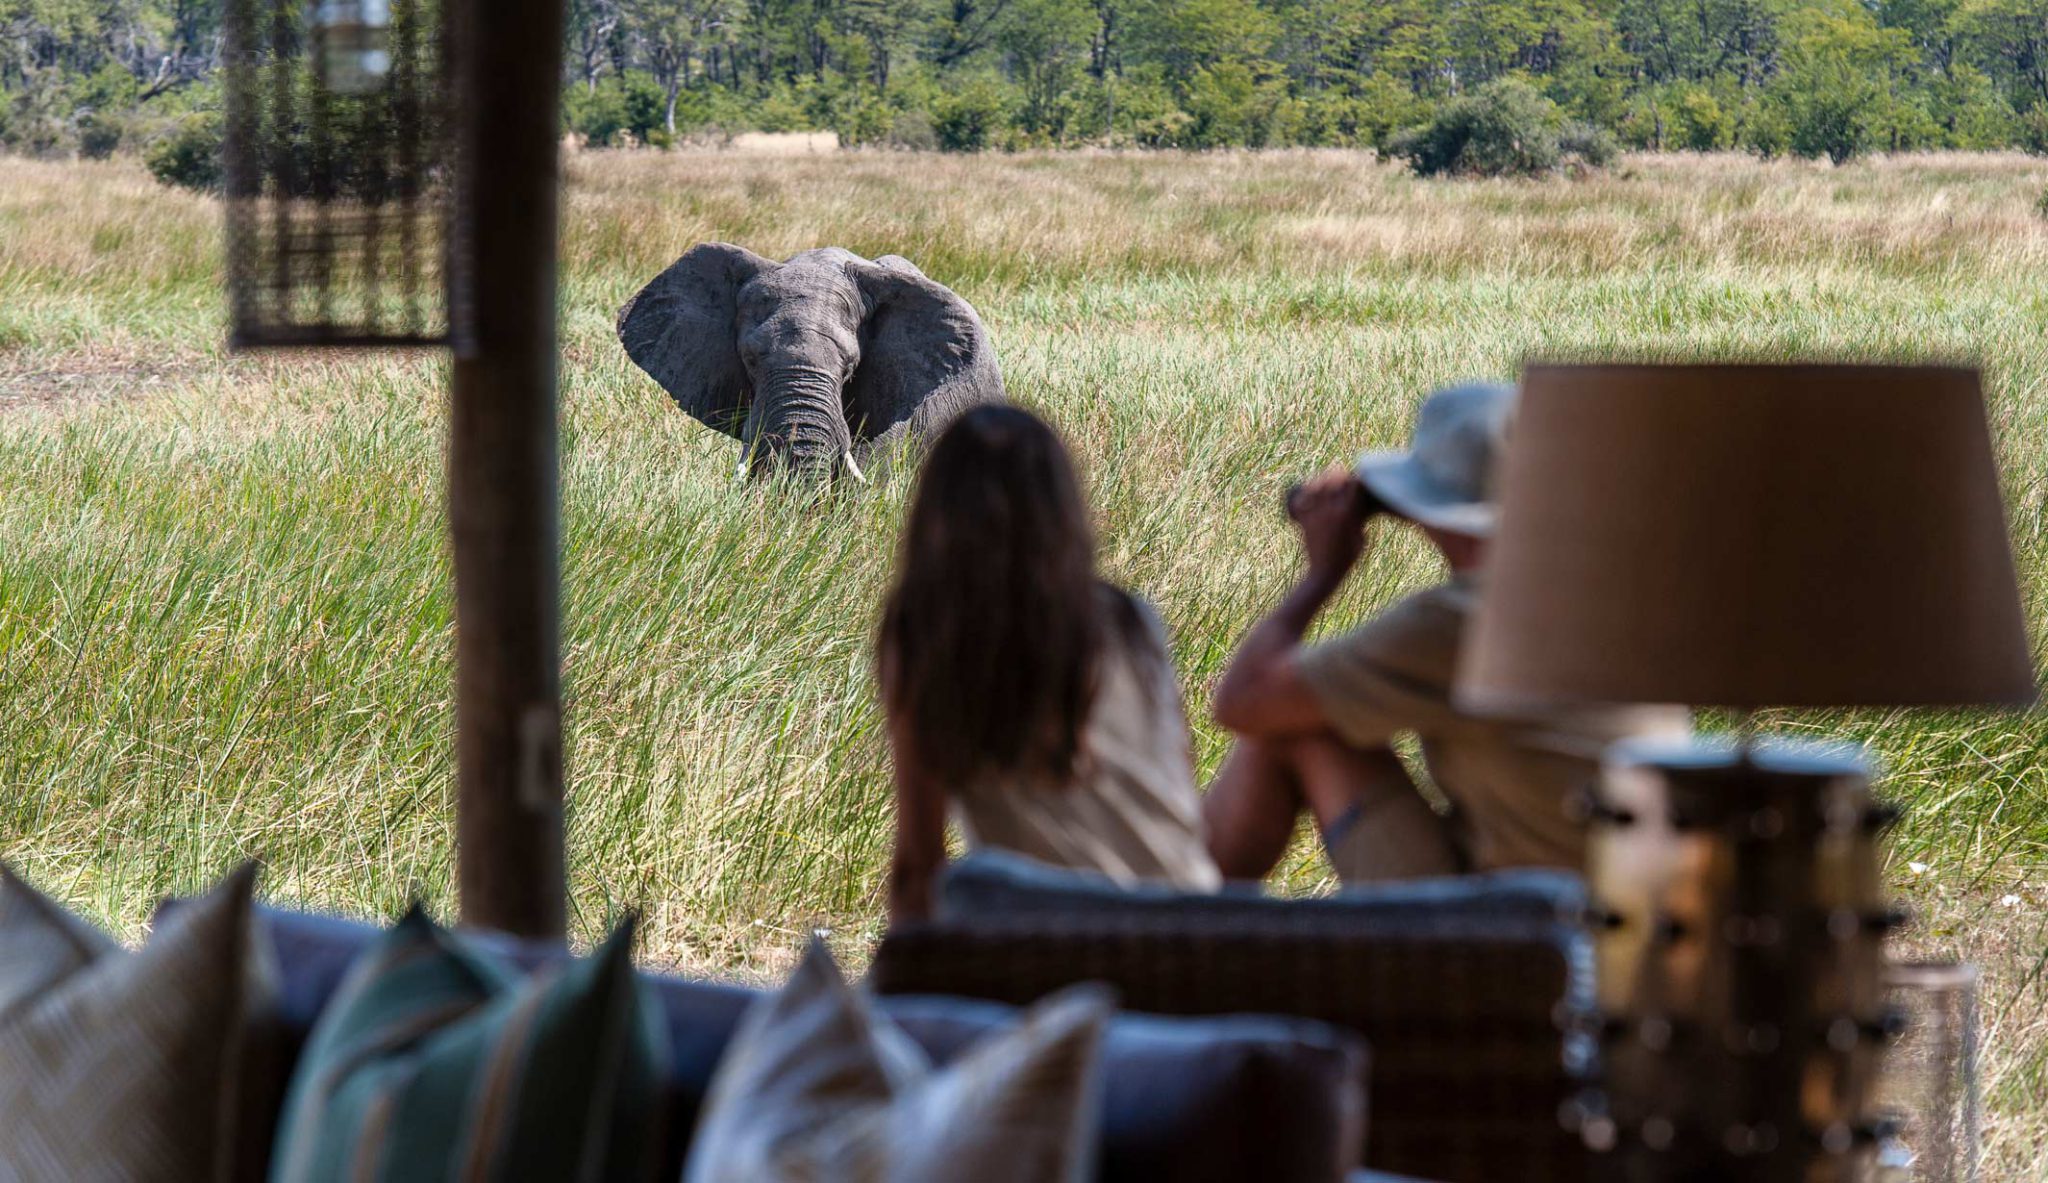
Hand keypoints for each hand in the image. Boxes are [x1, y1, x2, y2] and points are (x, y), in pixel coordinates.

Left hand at [1287, 465, 1370, 580]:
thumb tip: (1359, 508)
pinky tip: (1307, 493)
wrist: (1324, 572)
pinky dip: (1304, 495)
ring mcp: (1315, 515)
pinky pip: (1301, 502)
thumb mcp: (1361, 538)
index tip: (1356, 480)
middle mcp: (1331, 510)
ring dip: (1321, 480)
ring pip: (1316, 487)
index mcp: (1348, 514)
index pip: (1353, 485)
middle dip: (1337, 475)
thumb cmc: (1347, 558)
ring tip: (1323, 479)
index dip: (1356, 480)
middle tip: (1339, 474)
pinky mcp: (1304, 521)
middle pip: (1333, 480)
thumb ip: (1359, 520)